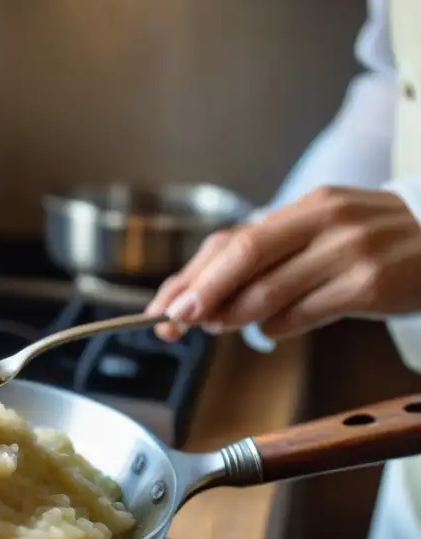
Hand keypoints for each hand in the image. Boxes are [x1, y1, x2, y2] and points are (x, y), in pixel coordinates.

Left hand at [146, 187, 420, 340]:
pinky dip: (278, 327)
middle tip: (173, 321)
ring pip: (270, 290)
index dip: (191, 275)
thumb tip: (203, 297)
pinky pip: (306, 312)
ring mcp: (351, 251)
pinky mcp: (371, 284)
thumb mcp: (324, 236)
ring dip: (233, 316)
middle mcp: (327, 221)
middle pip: (244, 256)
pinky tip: (270, 331)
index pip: (233, 240)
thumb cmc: (376, 246)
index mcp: (308, 206)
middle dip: (200, 293)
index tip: (162, 305)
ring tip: (216, 327)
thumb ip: (271, 259)